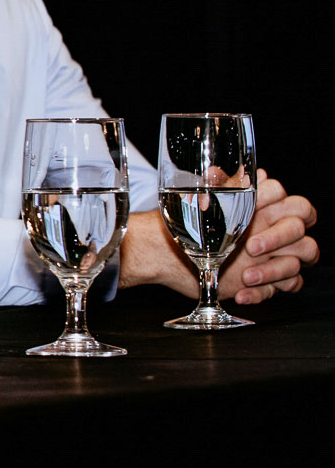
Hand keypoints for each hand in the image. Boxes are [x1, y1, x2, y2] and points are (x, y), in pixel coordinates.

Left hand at [120, 170, 318, 304]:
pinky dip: (263, 292)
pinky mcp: (269, 280)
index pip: (294, 203)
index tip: (255, 212)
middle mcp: (275, 232)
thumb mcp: (202, 204)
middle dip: (280, 238)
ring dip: (273, 270)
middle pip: (300, 230)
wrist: (168, 253)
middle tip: (252, 247)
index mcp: (266, 209)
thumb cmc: (189, 224)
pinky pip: (284, 287)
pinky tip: (241, 294)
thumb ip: (214, 188)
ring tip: (245, 276)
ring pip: (297, 262)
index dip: (280, 206)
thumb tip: (216, 172)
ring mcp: (275, 256)